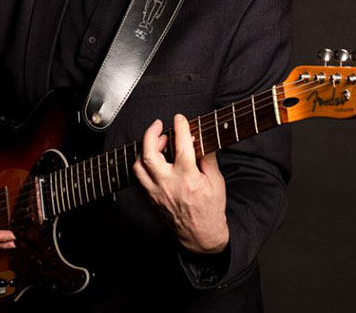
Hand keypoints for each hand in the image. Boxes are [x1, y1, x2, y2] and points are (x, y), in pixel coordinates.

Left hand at [133, 114, 228, 253]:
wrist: (201, 238)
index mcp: (188, 178)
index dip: (180, 127)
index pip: (181, 145)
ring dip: (145, 149)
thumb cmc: (211, 210)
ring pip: (139, 166)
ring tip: (156, 143)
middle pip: (149, 154)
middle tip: (158, 125)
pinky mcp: (151, 199)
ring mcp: (157, 193)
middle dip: (151, 134)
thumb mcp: (217, 182)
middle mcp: (169, 184)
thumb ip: (207, 159)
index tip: (179, 118)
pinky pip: (141, 178)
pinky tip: (154, 160)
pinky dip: (145, 165)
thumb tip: (200, 141)